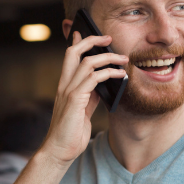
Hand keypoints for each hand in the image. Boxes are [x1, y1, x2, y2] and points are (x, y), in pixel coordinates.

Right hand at [39, 31, 128, 166]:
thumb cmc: (71, 133)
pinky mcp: (74, 100)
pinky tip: (121, 76)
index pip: (69, 58)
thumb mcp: (83, 110)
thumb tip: (104, 83)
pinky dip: (109, 73)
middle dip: (91, 41)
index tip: (84, 32)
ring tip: (123, 59)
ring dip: (107, 57)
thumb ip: (90, 95)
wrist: (59, 151)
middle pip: (73, 52)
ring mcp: (68, 91)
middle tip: (107, 37)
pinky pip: (93, 78)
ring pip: (87, 62)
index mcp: (65, 86)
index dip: (77, 43)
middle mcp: (64, 85)